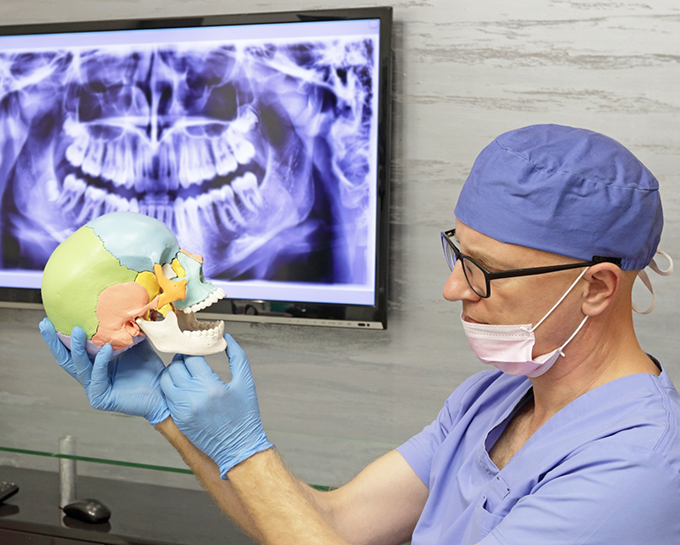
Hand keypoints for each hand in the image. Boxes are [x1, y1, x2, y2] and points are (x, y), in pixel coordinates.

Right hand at [39, 318, 169, 424]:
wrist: (164, 389)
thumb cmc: (148, 368)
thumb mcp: (135, 343)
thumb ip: (126, 328)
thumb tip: (124, 305)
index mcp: (94, 363)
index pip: (73, 349)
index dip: (60, 335)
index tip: (49, 317)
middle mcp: (90, 375)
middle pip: (66, 358)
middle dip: (54, 341)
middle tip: (45, 324)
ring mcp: (94, 388)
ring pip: (79, 367)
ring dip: (76, 348)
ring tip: (77, 331)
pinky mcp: (100, 398)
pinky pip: (97, 376)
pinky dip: (100, 362)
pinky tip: (106, 349)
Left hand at [160, 334, 272, 476]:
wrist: (239, 448)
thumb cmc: (245, 416)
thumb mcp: (246, 382)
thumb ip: (237, 356)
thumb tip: (227, 338)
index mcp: (211, 386)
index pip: (192, 358)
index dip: (194, 350)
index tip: (197, 347)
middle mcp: (193, 398)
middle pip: (176, 367)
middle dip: (183, 359)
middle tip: (191, 357)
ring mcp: (183, 410)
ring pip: (166, 380)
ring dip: (174, 372)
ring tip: (185, 370)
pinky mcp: (178, 419)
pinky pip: (167, 396)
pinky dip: (172, 387)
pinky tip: (183, 385)